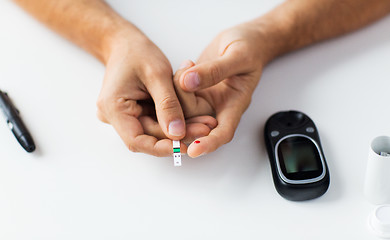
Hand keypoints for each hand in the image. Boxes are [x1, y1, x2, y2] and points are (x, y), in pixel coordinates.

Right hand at [96, 29, 215, 155]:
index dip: (162, 147)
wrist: (125, 43)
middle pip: (148, 137)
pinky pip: (155, 123)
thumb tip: (177, 134)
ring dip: (179, 129)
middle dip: (178, 136)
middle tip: (206, 128)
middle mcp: (114, 116)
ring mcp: (124, 116)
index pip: (136, 140)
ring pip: (154, 132)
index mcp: (113, 107)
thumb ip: (167, 105)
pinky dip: (173, 121)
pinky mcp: (134, 113)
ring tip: (205, 122)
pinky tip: (194, 117)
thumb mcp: (157, 74)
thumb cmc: (138, 52)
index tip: (186, 145)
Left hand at [175, 22, 267, 156]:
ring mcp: (204, 99)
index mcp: (234, 104)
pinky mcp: (194, 90)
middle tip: (185, 75)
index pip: (223, 132)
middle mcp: (217, 106)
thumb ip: (214, 70)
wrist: (248, 40)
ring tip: (188, 65)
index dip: (208, 144)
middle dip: (184, 105)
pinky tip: (186, 65)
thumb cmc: (250, 48)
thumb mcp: (237, 56)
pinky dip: (176, 80)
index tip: (193, 151)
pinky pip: (177, 93)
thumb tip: (188, 82)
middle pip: (194, 121)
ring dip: (177, 89)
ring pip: (182, 107)